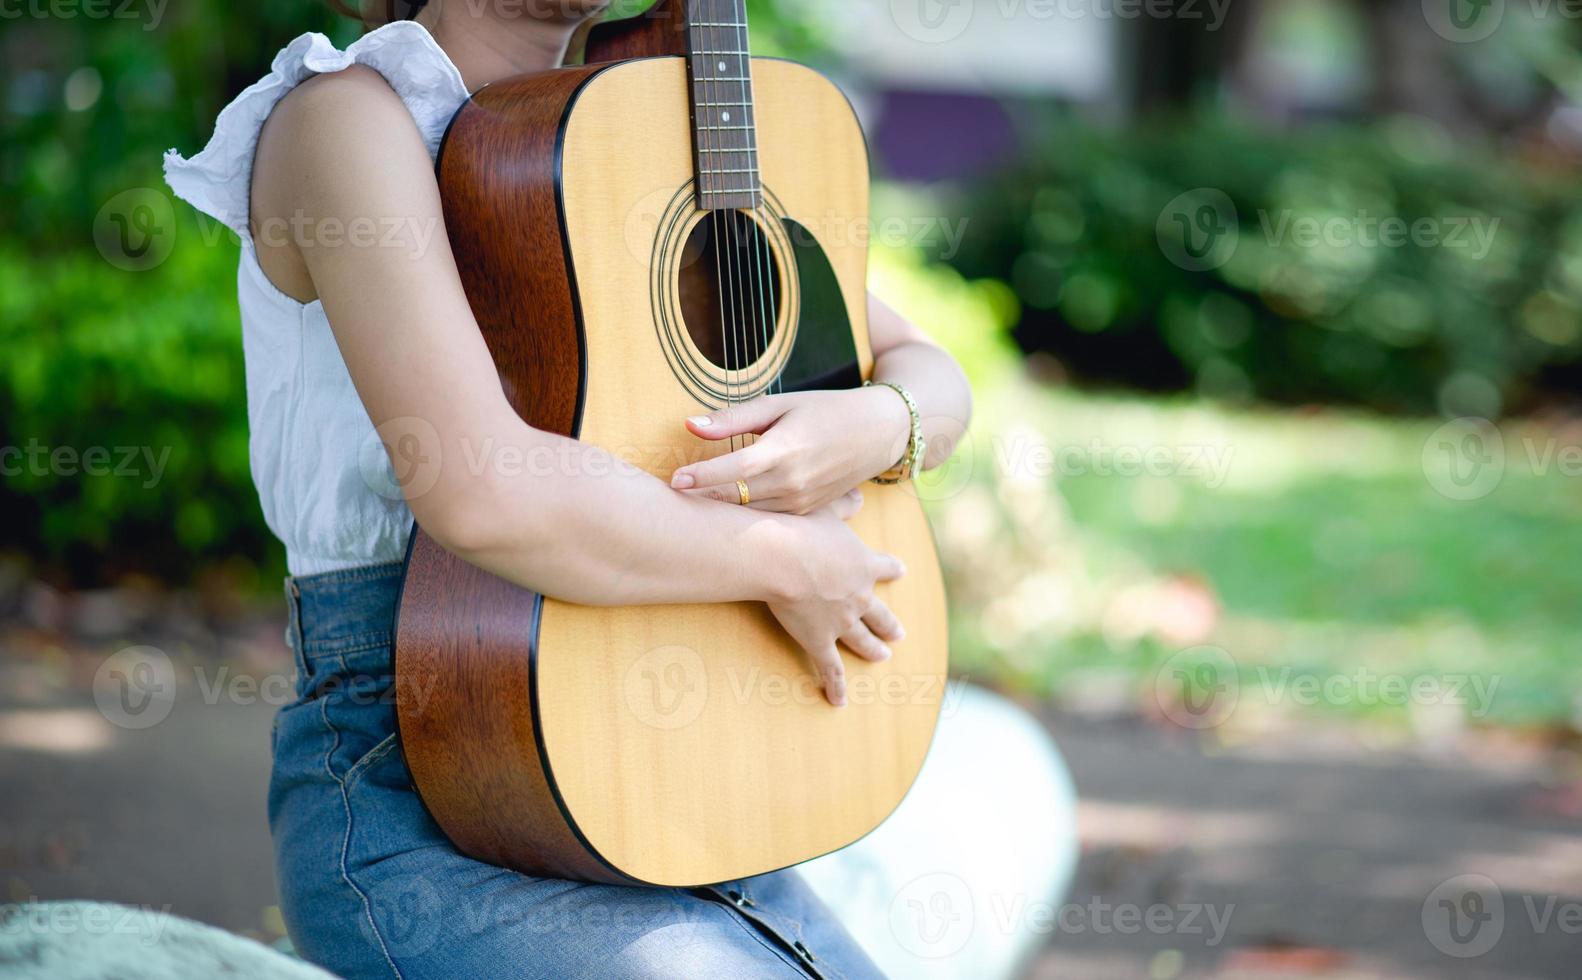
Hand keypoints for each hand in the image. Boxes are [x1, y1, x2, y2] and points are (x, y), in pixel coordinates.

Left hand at [669, 388, 910, 514]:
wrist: (877, 434)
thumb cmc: (824, 411)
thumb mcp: (780, 405)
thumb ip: (733, 419)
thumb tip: (689, 425)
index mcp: (785, 449)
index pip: (735, 467)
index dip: (702, 475)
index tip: (673, 481)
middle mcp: (793, 481)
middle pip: (736, 498)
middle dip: (700, 501)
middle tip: (665, 503)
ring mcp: (801, 502)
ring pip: (748, 514)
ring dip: (717, 514)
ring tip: (682, 514)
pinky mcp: (806, 514)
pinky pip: (767, 519)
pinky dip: (742, 518)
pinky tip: (717, 518)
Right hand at [769, 492, 906, 706]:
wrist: (781, 556)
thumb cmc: (800, 526)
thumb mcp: (826, 508)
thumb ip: (843, 504)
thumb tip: (857, 495)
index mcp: (863, 563)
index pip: (884, 567)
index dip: (891, 569)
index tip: (901, 570)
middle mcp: (859, 595)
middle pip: (880, 613)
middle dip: (890, 623)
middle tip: (899, 633)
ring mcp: (842, 621)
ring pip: (862, 640)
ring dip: (872, 649)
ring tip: (883, 657)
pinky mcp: (819, 640)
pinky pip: (830, 668)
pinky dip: (836, 685)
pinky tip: (840, 701)